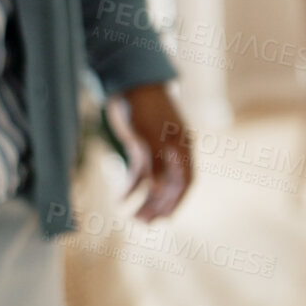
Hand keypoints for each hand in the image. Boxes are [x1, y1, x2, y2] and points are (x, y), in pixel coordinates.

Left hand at [105, 82, 192, 220]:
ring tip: (133, 217)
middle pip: (170, 185)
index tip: (164, 219)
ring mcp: (157, 149)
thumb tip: (161, 190)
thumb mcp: (148, 136)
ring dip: (146, 199)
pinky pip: (140, 172)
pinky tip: (120, 199)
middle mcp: (173, 151)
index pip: (185, 181)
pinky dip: (132, 186)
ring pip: (155, 181)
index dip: (177, 201)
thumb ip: (156, 163)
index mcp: (182, 147)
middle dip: (158, 204)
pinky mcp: (142, 146)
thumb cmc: (142, 107)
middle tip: (143, 222)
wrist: (128, 83)